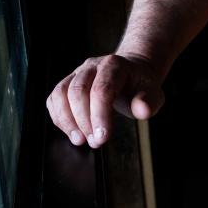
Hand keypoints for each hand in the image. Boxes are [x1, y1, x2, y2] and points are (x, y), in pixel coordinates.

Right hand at [46, 53, 164, 148]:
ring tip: (80, 140)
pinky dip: (59, 117)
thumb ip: (148, 102)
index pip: (102, 89)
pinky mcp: (68, 83)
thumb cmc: (140, 86)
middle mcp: (92, 66)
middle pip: (78, 91)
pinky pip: (54, 98)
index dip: (100, 115)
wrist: (131, 73)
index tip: (103, 137)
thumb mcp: (153, 93)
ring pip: (61, 93)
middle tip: (95, 142)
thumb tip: (142, 110)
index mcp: (114, 65)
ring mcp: (77, 73)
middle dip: (84, 121)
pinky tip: (72, 132)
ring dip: (67, 120)